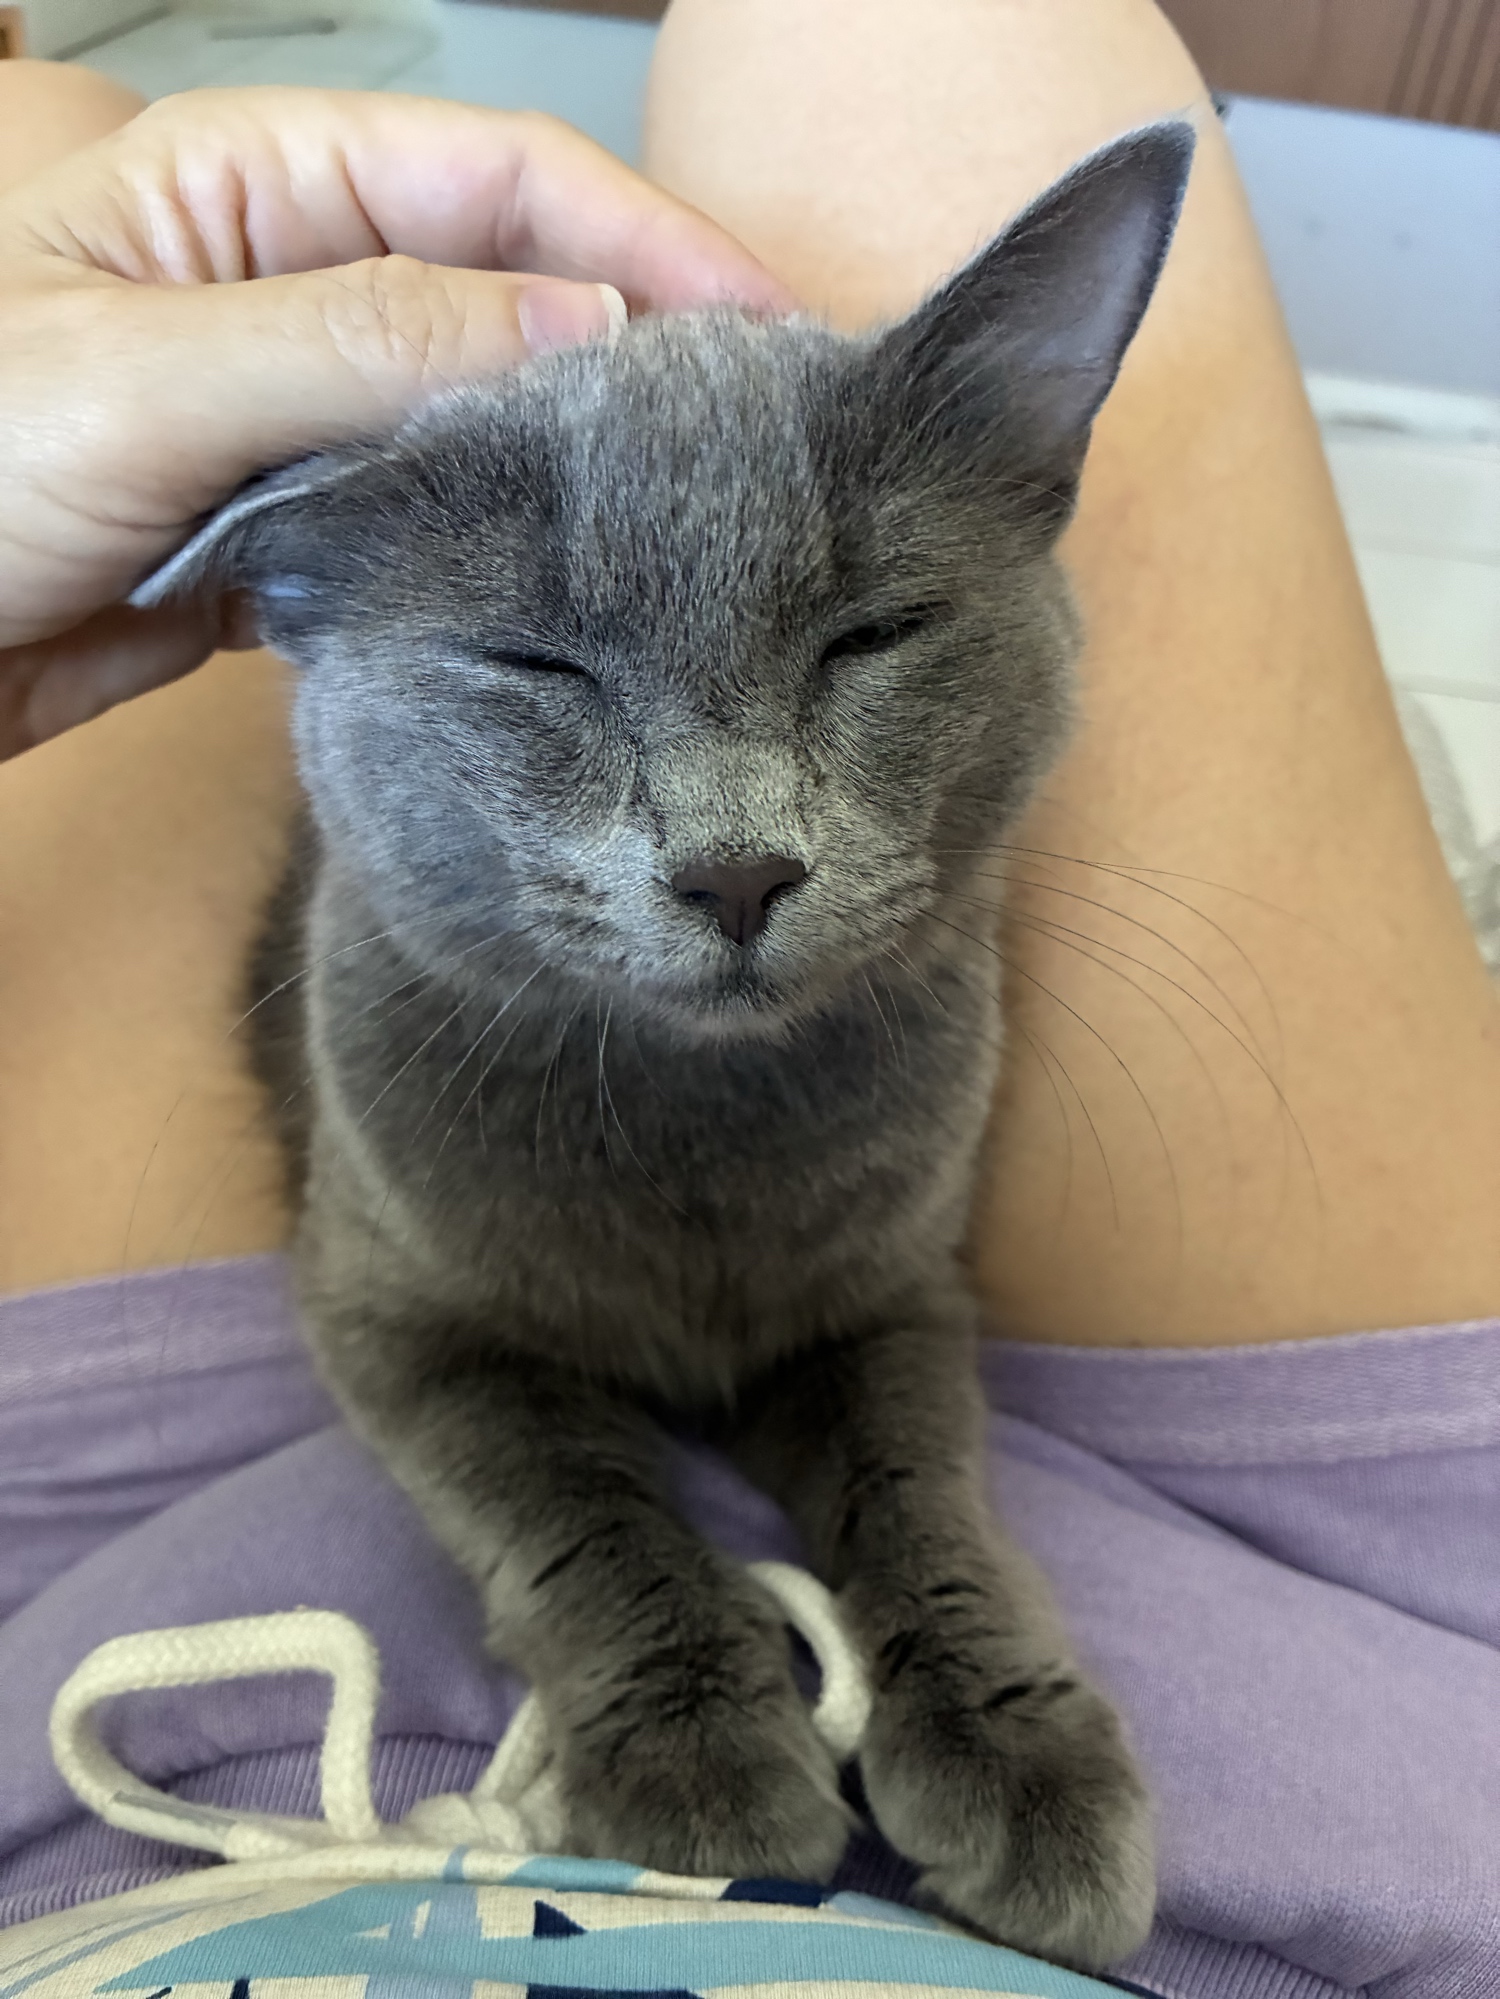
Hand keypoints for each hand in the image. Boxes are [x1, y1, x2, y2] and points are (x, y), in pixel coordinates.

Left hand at [0, 86, 794, 755]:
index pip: (499, 179)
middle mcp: (294, 283)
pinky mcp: (295, 531)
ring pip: (483, 420)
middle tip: (761, 446)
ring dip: (580, 470)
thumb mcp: (148, 379)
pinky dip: (501, 555)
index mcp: (254, 184)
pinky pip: (431, 523)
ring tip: (697, 529)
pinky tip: (573, 594)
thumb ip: (365, 343)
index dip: (646, 242)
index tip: (764, 334)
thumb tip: (583, 335)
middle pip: (514, 293)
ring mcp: (300, 411)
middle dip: (638, 357)